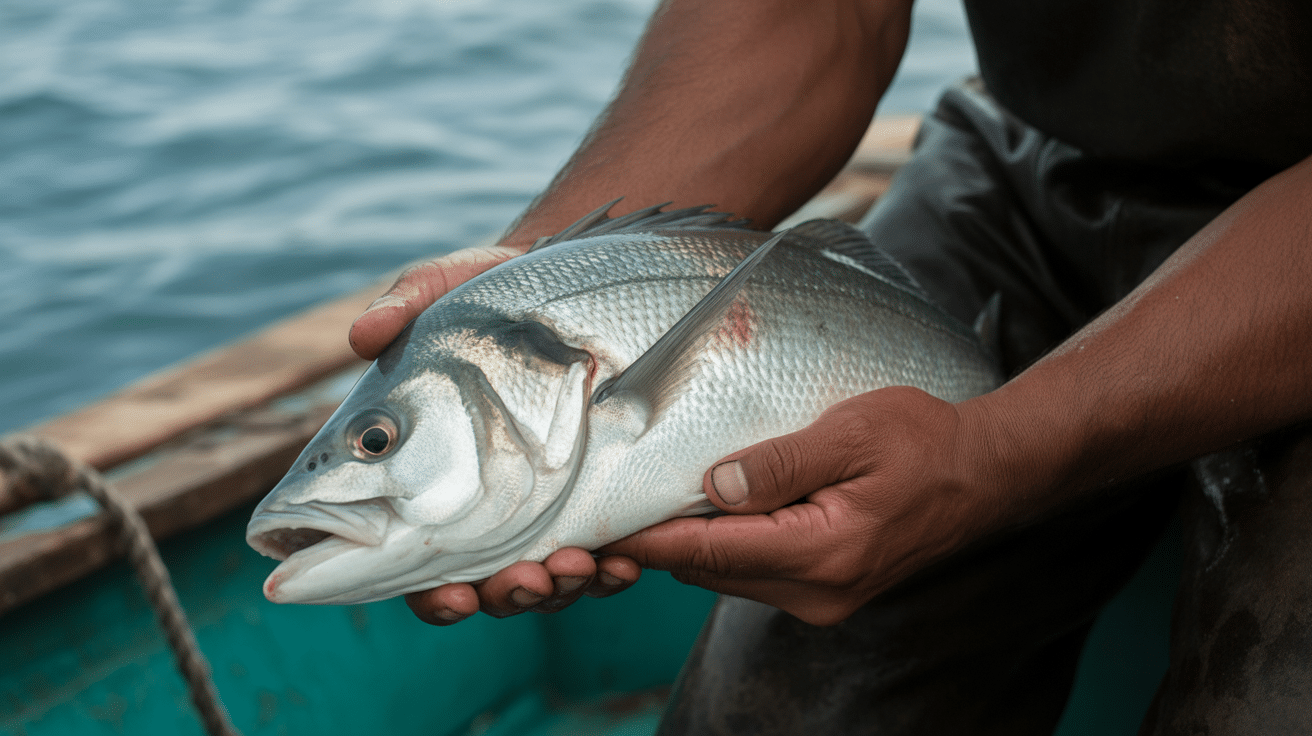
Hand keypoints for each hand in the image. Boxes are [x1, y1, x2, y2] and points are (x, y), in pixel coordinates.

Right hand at [349, 242, 645, 623]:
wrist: (574, 289)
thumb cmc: (494, 293)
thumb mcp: (450, 285)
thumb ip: (408, 303)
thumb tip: (362, 334)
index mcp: (429, 477)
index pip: (414, 563)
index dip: (431, 593)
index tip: (454, 593)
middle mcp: (480, 508)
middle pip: (484, 586)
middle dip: (508, 595)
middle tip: (531, 579)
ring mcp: (540, 510)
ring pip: (543, 580)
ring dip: (560, 587)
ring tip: (580, 567)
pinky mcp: (593, 502)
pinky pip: (599, 559)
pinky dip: (609, 573)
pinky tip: (625, 562)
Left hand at [603, 386, 1011, 625]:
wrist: (985, 474)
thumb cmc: (924, 442)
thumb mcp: (851, 433)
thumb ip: (779, 462)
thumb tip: (712, 484)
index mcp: (822, 553)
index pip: (711, 550)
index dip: (650, 536)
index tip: (599, 527)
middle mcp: (817, 592)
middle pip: (712, 569)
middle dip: (661, 540)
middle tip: (612, 505)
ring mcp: (823, 598)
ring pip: (730, 575)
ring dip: (693, 543)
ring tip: (651, 501)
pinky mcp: (827, 591)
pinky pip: (757, 572)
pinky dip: (726, 546)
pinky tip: (712, 513)